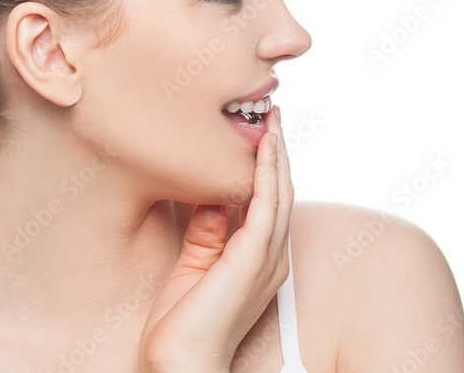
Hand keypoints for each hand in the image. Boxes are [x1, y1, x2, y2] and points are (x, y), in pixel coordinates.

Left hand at [139, 105, 292, 371]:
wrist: (181, 363)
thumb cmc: (183, 325)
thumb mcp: (194, 264)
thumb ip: (208, 230)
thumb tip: (214, 194)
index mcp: (259, 260)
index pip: (269, 203)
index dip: (268, 167)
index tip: (261, 135)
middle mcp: (271, 257)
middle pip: (282, 192)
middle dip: (278, 152)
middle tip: (273, 115)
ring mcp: (267, 258)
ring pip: (281, 193)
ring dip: (277, 154)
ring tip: (273, 121)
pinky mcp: (254, 259)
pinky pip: (268, 205)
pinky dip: (268, 173)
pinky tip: (265, 147)